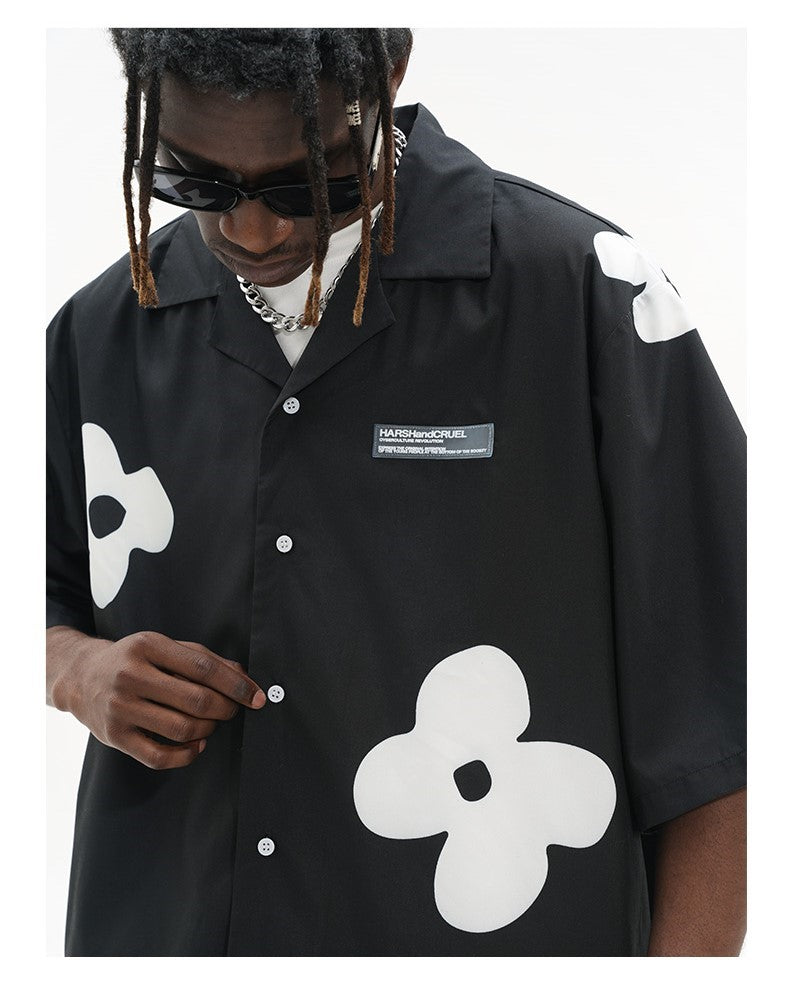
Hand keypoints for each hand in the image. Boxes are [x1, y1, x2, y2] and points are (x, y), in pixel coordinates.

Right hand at [56, 629, 264, 769]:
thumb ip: (203, 658)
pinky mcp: (115, 737)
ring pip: (181, 729)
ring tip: (211, 724)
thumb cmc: (133, 660)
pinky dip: (186, 755)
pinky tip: (196, 744)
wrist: (81, 676)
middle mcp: (131, 675)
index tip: (256, 696)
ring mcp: (121, 708)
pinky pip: (159, 757)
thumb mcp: (164, 647)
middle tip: (232, 710)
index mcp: (148, 646)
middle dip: (225, 709)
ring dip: (208, 730)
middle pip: (195, 700)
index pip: (204, 668)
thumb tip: (243, 676)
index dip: (236, 684)